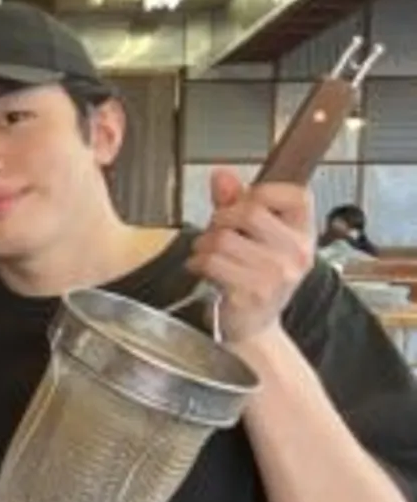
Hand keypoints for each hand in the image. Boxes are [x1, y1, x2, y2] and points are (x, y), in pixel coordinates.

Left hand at [189, 168, 314, 343]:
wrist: (252, 327)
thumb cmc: (252, 279)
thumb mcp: (253, 238)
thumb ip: (236, 203)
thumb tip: (222, 175)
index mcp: (304, 235)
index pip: (296, 195)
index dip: (262, 192)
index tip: (244, 203)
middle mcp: (296, 254)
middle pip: (249, 212)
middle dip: (221, 219)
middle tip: (215, 233)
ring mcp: (275, 275)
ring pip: (223, 238)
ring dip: (204, 244)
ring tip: (208, 255)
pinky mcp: (251, 292)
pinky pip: (212, 262)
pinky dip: (198, 263)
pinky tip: (203, 269)